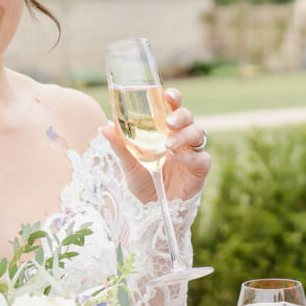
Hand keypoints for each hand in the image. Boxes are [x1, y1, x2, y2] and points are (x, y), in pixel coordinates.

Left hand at [101, 87, 211, 202]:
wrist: (152, 210)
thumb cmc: (142, 183)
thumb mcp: (128, 164)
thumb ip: (119, 146)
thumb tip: (103, 128)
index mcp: (165, 131)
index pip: (172, 108)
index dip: (173, 98)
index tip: (168, 94)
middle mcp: (181, 138)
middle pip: (188, 117)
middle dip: (181, 115)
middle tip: (168, 122)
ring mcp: (192, 152)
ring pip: (198, 134)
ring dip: (184, 136)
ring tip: (168, 146)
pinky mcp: (199, 168)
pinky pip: (201, 157)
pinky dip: (188, 157)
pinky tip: (175, 159)